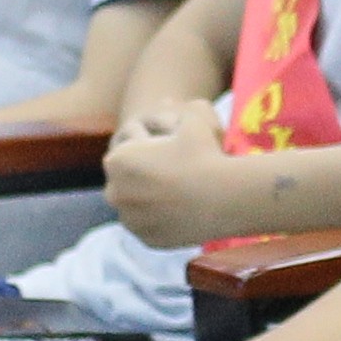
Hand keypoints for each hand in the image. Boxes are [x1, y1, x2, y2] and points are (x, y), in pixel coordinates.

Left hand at [102, 99, 237, 247]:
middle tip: (176, 163)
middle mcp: (114, 192)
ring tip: (178, 185)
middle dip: (146, 166)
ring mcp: (129, 220)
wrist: (226, 197)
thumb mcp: (193, 118)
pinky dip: (159, 217)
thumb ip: (177, 108)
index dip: (155, 135)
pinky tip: (181, 207)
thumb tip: (167, 100)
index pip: (131, 142)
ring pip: (137, 202)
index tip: (175, 138)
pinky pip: (149, 224)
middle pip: (128, 174)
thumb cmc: (206, 152)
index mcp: (116, 160)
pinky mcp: (146, 240)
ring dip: (149, 193)